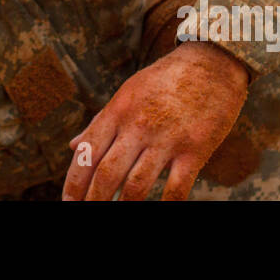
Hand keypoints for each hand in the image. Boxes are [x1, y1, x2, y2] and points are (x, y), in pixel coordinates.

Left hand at [62, 41, 248, 200]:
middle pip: (106, 173)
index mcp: (118, 110)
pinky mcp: (195, 149)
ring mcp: (167, 138)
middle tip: (86, 216)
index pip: (87, 152)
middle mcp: (138, 125)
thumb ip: (101, 121)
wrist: (212, 62)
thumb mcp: (128, 93)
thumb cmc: (166, 80)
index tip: (68, 202)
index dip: (74, 182)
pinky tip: (157, 211)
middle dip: (93, 201)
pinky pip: (176, 188)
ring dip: (124, 208)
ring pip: (136, 185)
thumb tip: (74, 146)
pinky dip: (164, 206)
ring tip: (115, 217)